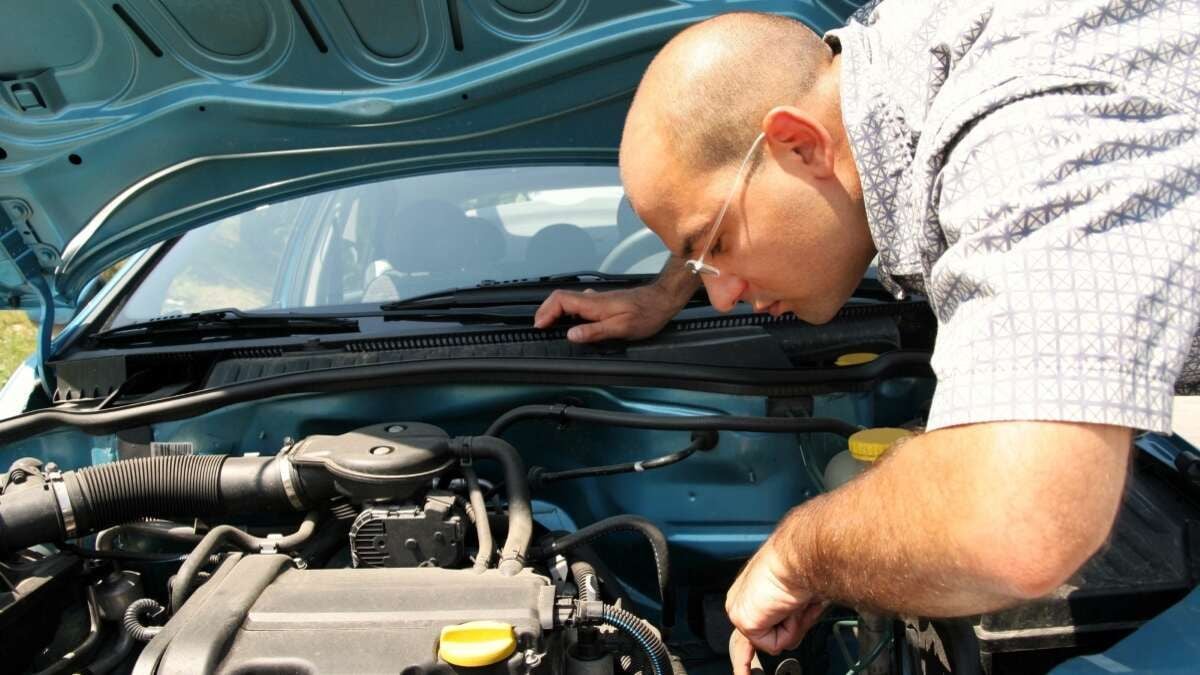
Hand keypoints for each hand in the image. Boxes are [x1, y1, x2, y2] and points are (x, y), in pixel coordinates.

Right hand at [532, 284, 680, 342]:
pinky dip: (567, 311)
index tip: (539, 326)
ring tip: (549, 325)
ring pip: (569, 300)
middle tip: (539, 327)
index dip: (545, 312)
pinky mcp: (603, 302)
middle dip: (545, 310)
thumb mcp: (621, 327)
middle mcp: (592, 298)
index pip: (560, 300)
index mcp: (593, 303)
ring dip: (555, 310)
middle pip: (560, 298)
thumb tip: (570, 335)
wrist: (662, 301)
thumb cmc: (646, 315)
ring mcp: (597, 299)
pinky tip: (571, 321)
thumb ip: (594, 331)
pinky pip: (579, 303)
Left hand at [726, 544, 825, 674]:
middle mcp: (740, 600)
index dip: (745, 653)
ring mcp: (740, 611)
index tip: (742, 673)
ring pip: (770, 640)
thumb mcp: (797, 597)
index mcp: (751, 590)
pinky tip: (788, 607)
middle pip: (750, 641)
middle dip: (762, 648)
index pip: (747, 626)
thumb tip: (794, 629)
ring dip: (792, 626)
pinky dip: (789, 629)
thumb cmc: (804, 565)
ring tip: (795, 602)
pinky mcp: (744, 620)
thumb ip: (790, 616)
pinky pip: (772, 644)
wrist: (801, 556)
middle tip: (784, 613)